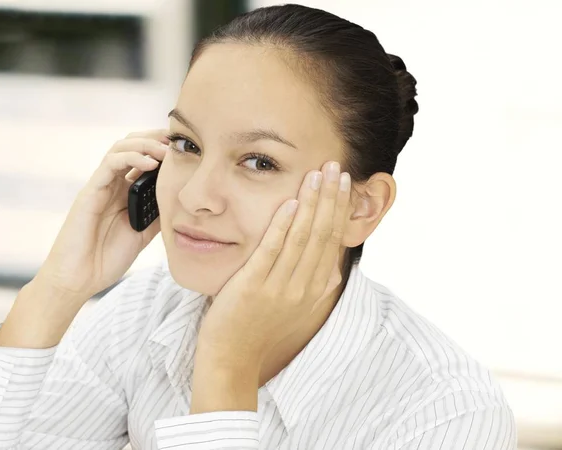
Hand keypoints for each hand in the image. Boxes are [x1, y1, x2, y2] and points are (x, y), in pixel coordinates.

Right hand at [35, 129, 168, 303]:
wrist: (79, 280)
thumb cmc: (107, 259)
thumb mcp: (143, 233)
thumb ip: (157, 214)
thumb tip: (180, 199)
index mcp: (125, 192)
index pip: (143, 158)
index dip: (162, 149)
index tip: (185, 148)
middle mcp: (112, 184)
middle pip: (132, 146)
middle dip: (155, 138)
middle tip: (177, 141)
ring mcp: (100, 186)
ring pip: (120, 149)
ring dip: (146, 144)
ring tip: (166, 150)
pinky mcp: (89, 192)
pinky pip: (109, 165)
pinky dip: (130, 158)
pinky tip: (150, 163)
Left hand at [196, 161, 350, 370]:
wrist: (233, 357)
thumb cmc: (261, 328)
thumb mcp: (297, 308)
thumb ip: (316, 286)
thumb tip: (334, 268)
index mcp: (315, 290)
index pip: (333, 241)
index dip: (340, 209)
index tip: (344, 183)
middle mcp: (303, 288)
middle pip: (323, 234)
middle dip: (331, 197)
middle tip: (337, 167)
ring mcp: (279, 287)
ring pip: (302, 237)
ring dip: (312, 202)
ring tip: (318, 174)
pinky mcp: (253, 286)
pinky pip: (271, 250)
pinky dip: (282, 224)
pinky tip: (289, 201)